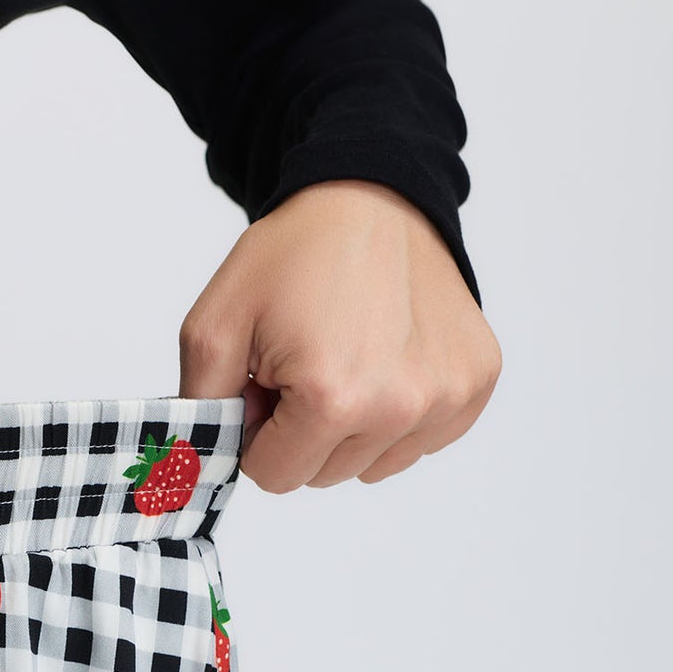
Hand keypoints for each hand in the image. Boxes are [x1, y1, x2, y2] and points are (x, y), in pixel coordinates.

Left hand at [177, 179, 501, 489]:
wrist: (373, 195)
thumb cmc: (295, 255)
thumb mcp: (214, 323)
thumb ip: (198, 407)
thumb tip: (201, 468)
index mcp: (332, 397)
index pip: (274, 475)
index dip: (258, 431)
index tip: (267, 380)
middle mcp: (399, 408)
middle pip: (323, 475)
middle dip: (300, 430)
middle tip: (306, 361)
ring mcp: (445, 398)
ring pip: (370, 465)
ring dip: (349, 426)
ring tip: (348, 356)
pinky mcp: (474, 384)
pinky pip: (417, 442)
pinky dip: (395, 415)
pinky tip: (386, 359)